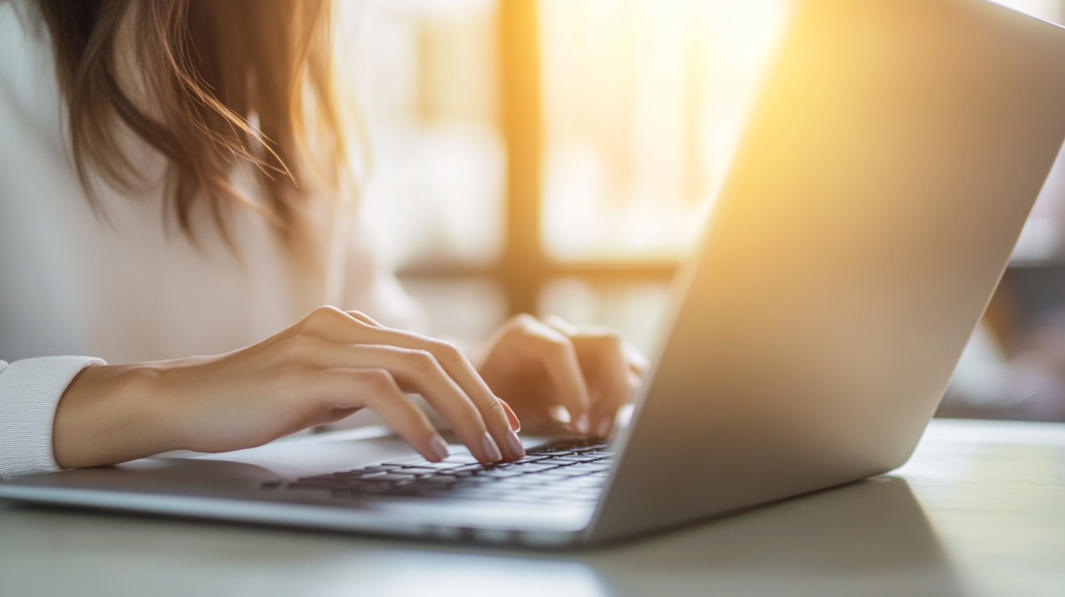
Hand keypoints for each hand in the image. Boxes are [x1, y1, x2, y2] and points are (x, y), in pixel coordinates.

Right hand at [53, 306, 524, 468]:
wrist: (183, 400)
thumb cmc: (253, 402)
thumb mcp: (322, 389)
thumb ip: (368, 387)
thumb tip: (423, 411)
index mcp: (353, 328)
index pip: (435, 351)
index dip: (478, 387)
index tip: (505, 423)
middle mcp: (346, 328)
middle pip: (440, 355)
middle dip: (483, 402)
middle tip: (508, 445)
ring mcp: (326, 346)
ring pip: (419, 369)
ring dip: (462, 414)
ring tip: (483, 452)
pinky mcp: (306, 374)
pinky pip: (378, 392)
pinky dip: (414, 422)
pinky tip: (432, 451)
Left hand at [477, 314, 646, 436]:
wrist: (487, 382)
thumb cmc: (487, 397)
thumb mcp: (492, 409)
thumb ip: (510, 415)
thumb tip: (532, 429)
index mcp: (525, 337)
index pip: (561, 349)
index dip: (573, 387)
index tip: (578, 425)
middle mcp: (557, 331)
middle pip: (608, 343)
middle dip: (612, 389)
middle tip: (600, 430)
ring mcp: (581, 341)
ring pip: (625, 356)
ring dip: (622, 396)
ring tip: (601, 430)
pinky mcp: (597, 359)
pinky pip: (628, 370)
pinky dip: (624, 397)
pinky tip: (603, 421)